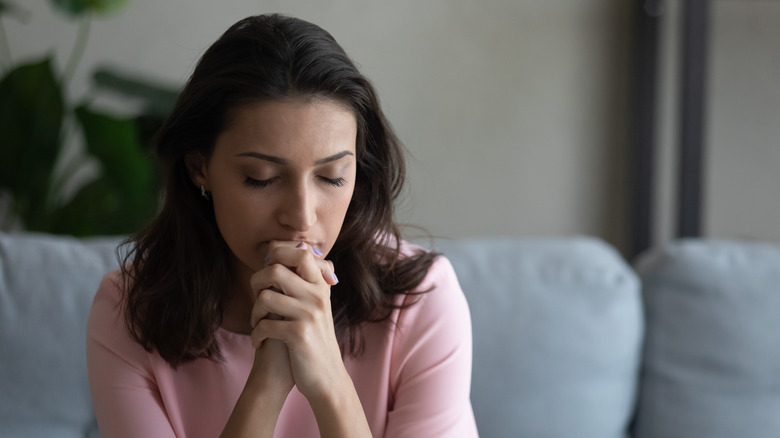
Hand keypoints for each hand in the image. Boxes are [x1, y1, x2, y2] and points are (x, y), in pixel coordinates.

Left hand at [248, 241, 344, 400]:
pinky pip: (265, 324)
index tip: (267, 268)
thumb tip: (292, 251)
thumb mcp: (317, 306)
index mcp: (321, 286)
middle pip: (276, 269)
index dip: (277, 253)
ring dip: (254, 312)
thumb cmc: (315, 339)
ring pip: (265, 297)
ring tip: (257, 323)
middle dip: (256, 282)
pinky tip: (259, 341)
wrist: (327, 377)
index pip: (300, 252)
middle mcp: (318, 296)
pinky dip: (256, 334)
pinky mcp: (299, 335)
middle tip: (257, 298)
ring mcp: (309, 314)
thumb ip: (307, 281)